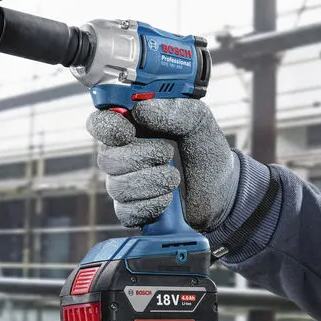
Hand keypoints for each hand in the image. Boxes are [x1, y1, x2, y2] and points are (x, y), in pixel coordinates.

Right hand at [86, 98, 239, 231]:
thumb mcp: (197, 120)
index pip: (99, 123)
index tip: (130, 131)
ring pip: (117, 186)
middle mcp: (122, 154)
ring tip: (174, 177)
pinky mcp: (131, 210)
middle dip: (142, 157)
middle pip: (107, 158)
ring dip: (153, 181)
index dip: (108, 127)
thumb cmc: (204, 150)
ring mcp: (124, 183)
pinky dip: (152, 204)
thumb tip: (142, 110)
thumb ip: (174, 109)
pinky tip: (168, 198)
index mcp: (132, 126)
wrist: (221, 189)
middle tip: (167, 152)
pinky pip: (127, 211)